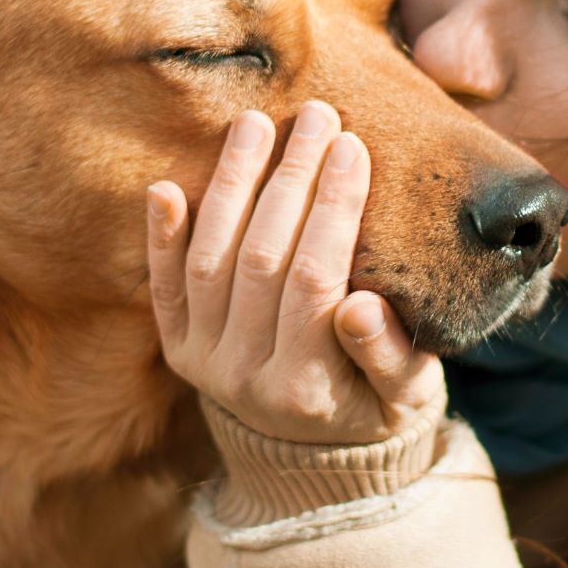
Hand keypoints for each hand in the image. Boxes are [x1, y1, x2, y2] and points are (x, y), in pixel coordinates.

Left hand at [147, 101, 444, 445]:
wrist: (316, 450)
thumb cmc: (377, 404)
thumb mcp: (406, 393)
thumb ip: (388, 354)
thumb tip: (359, 308)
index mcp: (306, 390)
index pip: (316, 281)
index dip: (334, 211)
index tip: (353, 147)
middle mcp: (242, 378)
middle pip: (262, 261)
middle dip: (292, 180)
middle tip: (316, 117)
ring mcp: (201, 361)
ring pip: (210, 262)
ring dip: (232, 186)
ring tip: (255, 123)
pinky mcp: (176, 345)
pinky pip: (164, 287)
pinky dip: (161, 238)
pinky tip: (165, 187)